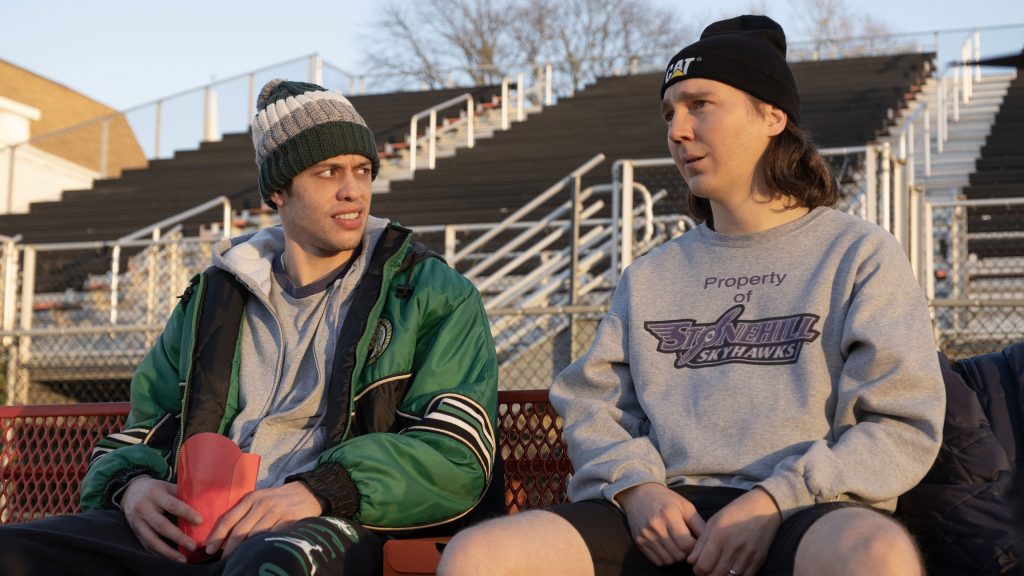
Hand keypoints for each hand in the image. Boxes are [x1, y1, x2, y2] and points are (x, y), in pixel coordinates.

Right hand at [122, 475, 202, 561]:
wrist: (130, 492)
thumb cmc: (155, 489)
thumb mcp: (167, 486)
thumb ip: (181, 495)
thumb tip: (203, 504)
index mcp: (155, 494)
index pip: (173, 505)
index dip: (186, 513)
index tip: (200, 521)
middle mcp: (144, 508)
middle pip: (162, 526)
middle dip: (178, 538)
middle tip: (193, 546)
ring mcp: (137, 522)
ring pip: (152, 540)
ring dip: (168, 552)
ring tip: (183, 559)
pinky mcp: (135, 532)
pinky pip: (147, 545)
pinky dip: (159, 553)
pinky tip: (170, 559)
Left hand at [204, 481, 323, 556]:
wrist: (307, 492)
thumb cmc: (278, 499)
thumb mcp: (259, 500)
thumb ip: (243, 514)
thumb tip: (225, 539)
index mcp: (251, 498)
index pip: (229, 518)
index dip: (217, 535)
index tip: (210, 549)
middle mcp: (262, 504)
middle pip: (240, 530)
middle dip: (229, 548)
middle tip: (223, 561)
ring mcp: (276, 512)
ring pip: (254, 536)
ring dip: (244, 550)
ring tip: (238, 561)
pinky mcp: (289, 520)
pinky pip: (272, 536)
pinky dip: (263, 546)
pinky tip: (258, 554)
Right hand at [615, 482, 705, 566]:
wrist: (638, 494)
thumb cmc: (665, 499)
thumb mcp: (685, 505)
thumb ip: (698, 524)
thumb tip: (709, 541)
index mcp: (670, 515)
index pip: (687, 544)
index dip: (695, 547)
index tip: (695, 541)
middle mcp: (656, 527)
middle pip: (679, 555)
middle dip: (686, 553)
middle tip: (687, 544)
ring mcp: (646, 536)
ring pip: (668, 560)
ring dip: (676, 557)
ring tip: (677, 546)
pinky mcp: (638, 542)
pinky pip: (657, 561)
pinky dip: (665, 558)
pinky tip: (667, 548)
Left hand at [688, 487, 781, 575]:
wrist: (764, 508)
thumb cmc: (735, 512)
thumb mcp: (714, 522)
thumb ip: (701, 543)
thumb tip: (691, 561)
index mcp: (719, 536)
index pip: (703, 566)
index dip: (697, 570)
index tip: (698, 566)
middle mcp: (733, 547)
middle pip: (715, 575)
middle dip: (707, 575)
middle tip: (707, 569)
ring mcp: (748, 555)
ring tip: (718, 568)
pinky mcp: (759, 560)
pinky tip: (732, 569)